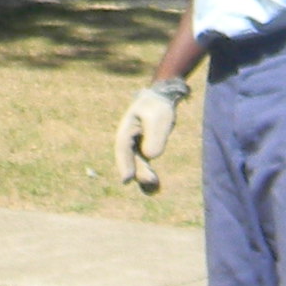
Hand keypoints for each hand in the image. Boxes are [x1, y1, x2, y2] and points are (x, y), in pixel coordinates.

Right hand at [113, 79, 188, 193]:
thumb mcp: (157, 118)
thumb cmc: (158, 106)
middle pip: (130, 158)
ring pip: (136, 163)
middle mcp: (128, 138)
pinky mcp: (145, 148)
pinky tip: (155, 185)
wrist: (163, 98)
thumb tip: (149, 156)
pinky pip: (144, 164)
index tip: (126, 179)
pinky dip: (147, 173)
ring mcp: (136, 144)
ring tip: (155, 186)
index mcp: (126, 128)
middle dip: (138, 171)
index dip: (123, 163)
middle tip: (152, 181)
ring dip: (143, 175)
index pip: (122, 148)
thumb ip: (154, 136)